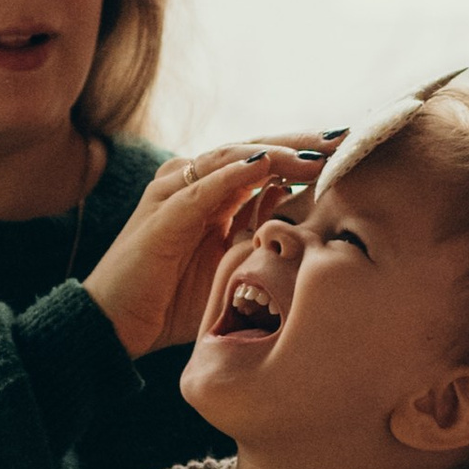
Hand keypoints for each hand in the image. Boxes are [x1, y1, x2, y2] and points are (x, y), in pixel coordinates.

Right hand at [86, 133, 338, 355]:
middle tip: (346, 140)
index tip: (353, 151)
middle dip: (302, 144)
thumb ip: (261, 236)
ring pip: (232, 158)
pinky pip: (202, 188)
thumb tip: (307, 217)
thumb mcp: (232, 266)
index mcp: (211, 190)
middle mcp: (191, 180)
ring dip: (276, 153)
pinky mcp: (161, 214)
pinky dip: (232, 175)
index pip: (266, 160)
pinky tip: (264, 166)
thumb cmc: (173, 303)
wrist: (115, 328)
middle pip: (255, 149)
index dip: (308, 153)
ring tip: (316, 152)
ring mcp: (174, 191)